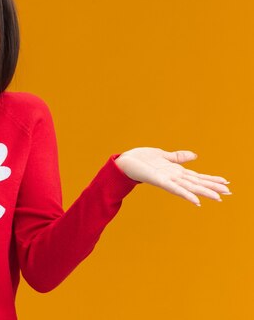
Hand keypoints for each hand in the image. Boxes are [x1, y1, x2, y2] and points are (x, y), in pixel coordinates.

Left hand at [115, 147, 230, 205]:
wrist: (125, 162)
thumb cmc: (142, 159)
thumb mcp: (163, 155)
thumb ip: (178, 157)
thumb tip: (195, 155)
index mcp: (175, 170)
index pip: (197, 176)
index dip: (211, 178)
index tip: (226, 182)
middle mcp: (174, 177)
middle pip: (197, 182)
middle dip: (213, 187)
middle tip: (230, 192)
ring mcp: (168, 180)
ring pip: (190, 186)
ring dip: (204, 192)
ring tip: (219, 197)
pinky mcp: (160, 181)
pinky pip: (175, 189)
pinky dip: (186, 194)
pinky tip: (196, 200)